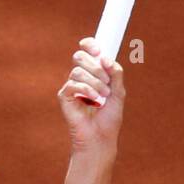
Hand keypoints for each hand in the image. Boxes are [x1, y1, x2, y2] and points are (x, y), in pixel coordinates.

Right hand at [57, 39, 124, 153]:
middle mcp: (80, 78)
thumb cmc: (109, 118)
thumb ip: (116, 73)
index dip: (89, 45)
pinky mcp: (64, 97)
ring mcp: (71, 87)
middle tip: (106, 81)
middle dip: (95, 66)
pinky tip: (94, 101)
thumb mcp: (118, 92)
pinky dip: (86, 90)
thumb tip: (106, 58)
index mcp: (93, 73)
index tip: (98, 50)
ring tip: (103, 95)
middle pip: (79, 56)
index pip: (86, 51)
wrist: (101, 138)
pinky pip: (72, 84)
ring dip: (94, 82)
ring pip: (77, 71)